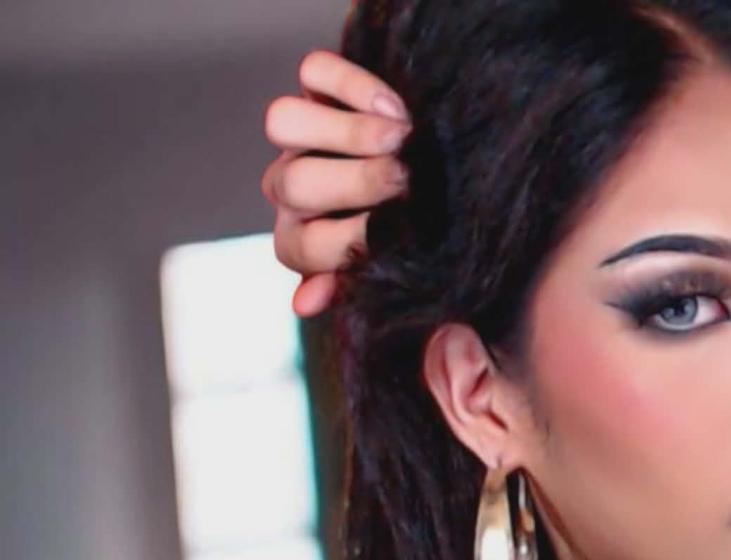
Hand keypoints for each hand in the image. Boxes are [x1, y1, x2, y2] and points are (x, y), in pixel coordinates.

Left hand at [260, 49, 412, 316]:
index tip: (397, 234)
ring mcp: (300, 134)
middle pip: (293, 183)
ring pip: (283, 122)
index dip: (346, 241)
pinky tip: (397, 109)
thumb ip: (353, 284)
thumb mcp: (392, 266)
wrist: (433, 172)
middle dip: (355, 180)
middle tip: (406, 178)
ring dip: (347, 131)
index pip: (301, 249)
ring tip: (402, 137)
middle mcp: (294, 188)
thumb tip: (303, 303)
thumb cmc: (415, 233)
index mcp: (304, 241)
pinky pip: (315, 73)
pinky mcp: (316, 84)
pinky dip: (354, 86)